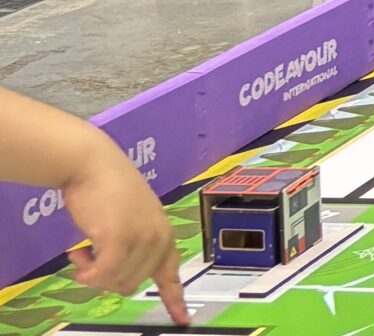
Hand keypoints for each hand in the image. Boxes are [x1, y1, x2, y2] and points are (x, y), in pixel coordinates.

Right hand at [60, 137, 188, 323]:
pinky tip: (78, 253)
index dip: (177, 301)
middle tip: (88, 257)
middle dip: (105, 278)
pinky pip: (102, 275)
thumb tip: (119, 279)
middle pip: (131, 285)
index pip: (172, 275)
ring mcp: (142, 239)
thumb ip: (132, 247)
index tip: (184, 321)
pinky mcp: (120, 240)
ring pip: (115, 282)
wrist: (94, 165)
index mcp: (165, 235)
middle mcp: (159, 239)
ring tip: (83, 249)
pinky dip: (86, 271)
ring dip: (92, 273)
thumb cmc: (107, 191)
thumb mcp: (129, 221)